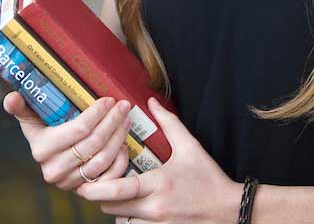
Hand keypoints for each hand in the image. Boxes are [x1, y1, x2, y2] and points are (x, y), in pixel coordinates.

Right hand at [3, 91, 132, 190]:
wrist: (51, 162)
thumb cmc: (43, 133)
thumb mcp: (31, 120)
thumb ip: (21, 107)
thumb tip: (11, 97)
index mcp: (42, 149)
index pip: (78, 130)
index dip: (97, 113)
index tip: (108, 99)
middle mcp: (55, 169)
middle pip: (94, 143)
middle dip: (112, 121)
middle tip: (123, 106)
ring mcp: (70, 182)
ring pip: (103, 159)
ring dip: (119, 137)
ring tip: (125, 119)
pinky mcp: (84, 190)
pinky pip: (109, 177)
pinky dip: (120, 160)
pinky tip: (123, 143)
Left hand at [75, 98, 242, 223]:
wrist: (230, 211)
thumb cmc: (209, 179)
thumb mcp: (190, 147)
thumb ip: (168, 123)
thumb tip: (151, 102)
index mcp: (158, 184)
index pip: (118, 190)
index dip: (96, 189)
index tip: (83, 184)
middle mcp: (154, 209)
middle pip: (111, 207)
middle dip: (102, 195)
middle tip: (103, 180)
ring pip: (120, 221)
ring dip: (116, 208)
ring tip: (121, 194)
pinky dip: (129, 220)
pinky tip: (136, 208)